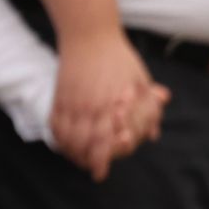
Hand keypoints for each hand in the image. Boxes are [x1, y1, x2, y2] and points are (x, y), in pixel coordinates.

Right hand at [49, 29, 168, 180]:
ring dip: (73, 152)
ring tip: (81, 161)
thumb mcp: (142, 84)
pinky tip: (66, 144)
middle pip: (84, 143)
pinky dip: (59, 137)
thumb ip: (148, 111)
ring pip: (66, 136)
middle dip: (88, 160)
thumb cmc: (121, 59)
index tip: (101, 173)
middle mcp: (89, 106)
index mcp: (111, 105)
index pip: (104, 140)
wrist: (90, 35)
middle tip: (93, 170)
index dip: (102, 159)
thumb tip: (153, 135)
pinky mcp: (60, 95)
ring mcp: (71, 101)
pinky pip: (54, 122)